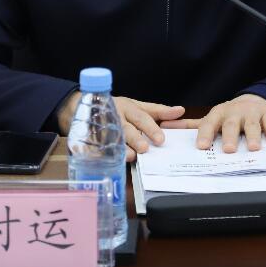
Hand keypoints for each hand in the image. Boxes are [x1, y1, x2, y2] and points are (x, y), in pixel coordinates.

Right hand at [57, 92, 185, 162]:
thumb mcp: (138, 106)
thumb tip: (180, 110)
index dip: (150, 128)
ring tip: (130, 157)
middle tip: (145, 149)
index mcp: (127, 107)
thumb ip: (159, 110)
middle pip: (125, 128)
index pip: (141, 117)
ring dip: (120, 148)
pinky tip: (109, 160)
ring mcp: (101, 127)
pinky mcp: (90, 137)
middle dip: (135, 139)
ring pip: (111, 138)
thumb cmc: (118, 108)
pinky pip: (96, 146)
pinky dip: (102, 153)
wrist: (85, 106)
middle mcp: (114, 116)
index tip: (161, 139)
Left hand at [160, 94, 265, 152]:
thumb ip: (191, 125)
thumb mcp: (212, 118)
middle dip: (229, 137)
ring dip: (253, 136)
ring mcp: (252, 113)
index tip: (202, 147)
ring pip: (252, 125)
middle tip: (228, 150)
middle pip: (231, 125)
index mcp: (218, 114)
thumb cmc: (230, 116)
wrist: (256, 102)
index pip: (209, 124)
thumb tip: (165, 127)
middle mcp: (234, 112)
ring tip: (253, 149)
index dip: (206, 135)